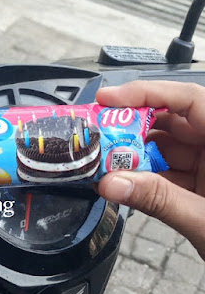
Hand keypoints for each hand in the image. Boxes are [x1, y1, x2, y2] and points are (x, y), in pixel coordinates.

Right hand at [96, 81, 204, 259]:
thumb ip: (159, 200)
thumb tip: (111, 185)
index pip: (188, 99)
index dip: (146, 93)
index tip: (108, 99)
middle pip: (169, 122)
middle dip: (131, 128)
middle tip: (99, 135)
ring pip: (163, 147)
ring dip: (133, 155)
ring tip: (105, 162)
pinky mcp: (198, 181)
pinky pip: (164, 169)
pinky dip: (142, 175)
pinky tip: (123, 180)